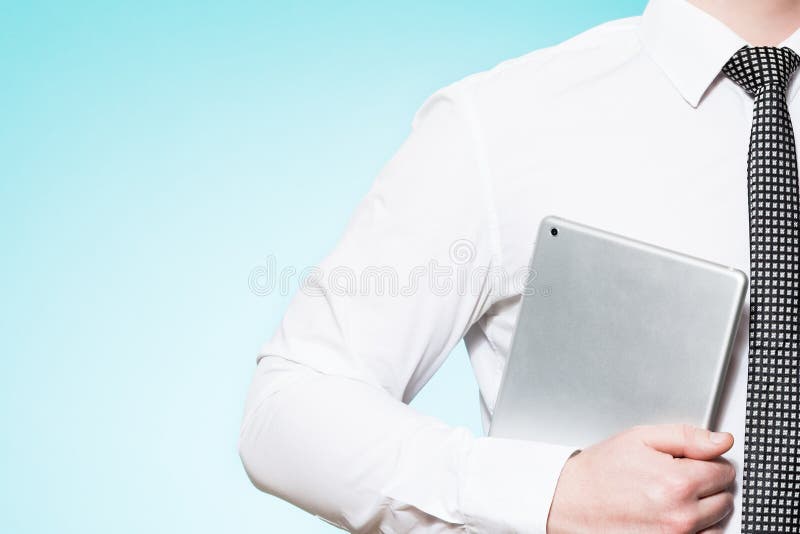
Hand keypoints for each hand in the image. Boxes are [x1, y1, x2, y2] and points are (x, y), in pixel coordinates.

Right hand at [546, 424, 735, 533]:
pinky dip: (693, 529)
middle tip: (675, 477)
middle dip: (706, 485)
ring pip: (717, 522)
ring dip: (703, 509)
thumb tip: (722, 442)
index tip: (688, 461)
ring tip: (670, 497)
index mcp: (677, 482)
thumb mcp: (640, 438)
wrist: (569, 501)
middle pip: (725, 498)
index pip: (724, 470)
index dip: (707, 461)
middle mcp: (681, 516)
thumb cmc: (600, 471)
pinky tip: (669, 515)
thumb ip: (687, 437)